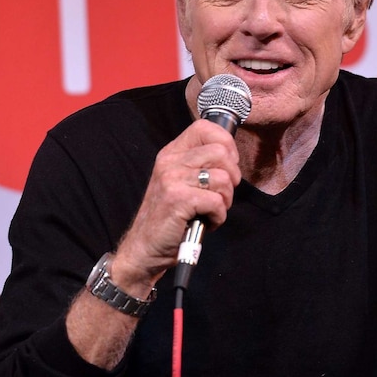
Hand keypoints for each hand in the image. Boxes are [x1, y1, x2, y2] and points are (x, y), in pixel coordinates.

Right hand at [110, 119, 241, 291]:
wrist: (144, 248)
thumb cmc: (169, 217)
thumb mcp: (180, 182)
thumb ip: (199, 165)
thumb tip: (231, 155)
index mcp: (171, 153)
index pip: (205, 128)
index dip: (226, 143)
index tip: (228, 164)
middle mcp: (170, 162)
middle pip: (221, 152)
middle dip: (232, 178)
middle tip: (221, 194)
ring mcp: (172, 179)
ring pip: (223, 179)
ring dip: (225, 200)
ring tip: (211, 210)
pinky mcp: (178, 200)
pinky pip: (217, 202)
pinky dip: (219, 217)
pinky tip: (206, 222)